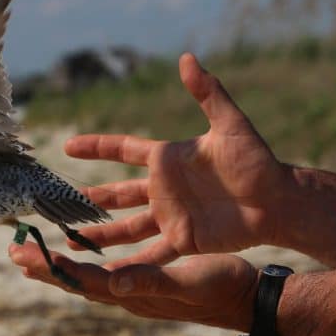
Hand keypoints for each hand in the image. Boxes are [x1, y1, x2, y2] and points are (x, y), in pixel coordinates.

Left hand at [9, 243, 259, 331]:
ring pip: (89, 278)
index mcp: (135, 294)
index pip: (83, 280)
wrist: (248, 299)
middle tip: (13, 251)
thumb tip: (112, 283)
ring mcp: (139, 291)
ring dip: (61, 266)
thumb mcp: (189, 280)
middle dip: (45, 268)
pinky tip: (84, 256)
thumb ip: (152, 282)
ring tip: (36, 255)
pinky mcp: (150, 283)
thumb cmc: (223, 288)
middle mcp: (130, 295)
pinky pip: (107, 273)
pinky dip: (87, 263)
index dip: (52, 268)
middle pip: (78, 282)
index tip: (23, 254)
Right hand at [66, 53, 292, 265]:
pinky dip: (129, 266)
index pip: (124, 149)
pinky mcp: (183, 240)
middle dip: (89, 200)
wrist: (276, 201)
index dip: (97, 147)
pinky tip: (108, 277)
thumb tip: (186, 58)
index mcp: (167, 160)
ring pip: (125, 228)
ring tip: (72, 244)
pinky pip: (150, 255)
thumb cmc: (256, 160)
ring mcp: (170, 216)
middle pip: (117, 194)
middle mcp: (163, 189)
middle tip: (59, 205)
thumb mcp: (230, 124)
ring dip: (100, 236)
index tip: (69, 146)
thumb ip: (207, 92)